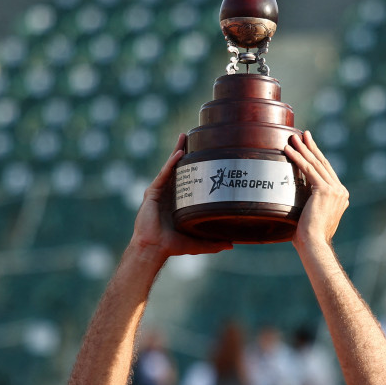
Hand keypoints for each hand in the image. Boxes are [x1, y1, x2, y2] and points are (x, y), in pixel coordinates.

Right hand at [131, 134, 232, 259]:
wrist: (154, 248)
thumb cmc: (173, 245)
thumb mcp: (198, 242)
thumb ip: (214, 242)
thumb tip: (232, 245)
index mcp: (180, 200)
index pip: (189, 178)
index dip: (196, 165)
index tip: (206, 152)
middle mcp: (169, 193)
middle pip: (179, 167)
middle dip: (185, 151)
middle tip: (194, 136)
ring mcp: (160, 191)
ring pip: (170, 166)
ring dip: (177, 150)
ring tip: (184, 136)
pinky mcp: (152, 192)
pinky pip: (163, 174)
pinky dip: (171, 163)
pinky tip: (179, 154)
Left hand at [286, 131, 348, 249]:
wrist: (314, 243)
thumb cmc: (309, 236)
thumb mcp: (312, 214)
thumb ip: (310, 202)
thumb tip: (296, 197)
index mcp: (341, 196)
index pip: (327, 172)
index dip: (317, 157)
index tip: (309, 146)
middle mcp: (341, 191)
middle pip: (323, 164)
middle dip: (312, 147)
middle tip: (304, 134)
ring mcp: (335, 190)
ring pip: (316, 164)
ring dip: (303, 149)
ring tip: (293, 138)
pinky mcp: (325, 190)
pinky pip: (308, 170)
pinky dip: (297, 158)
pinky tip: (288, 150)